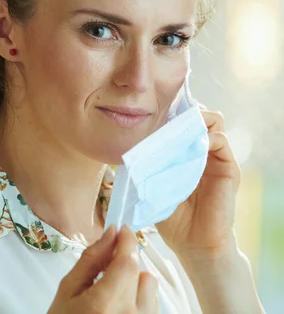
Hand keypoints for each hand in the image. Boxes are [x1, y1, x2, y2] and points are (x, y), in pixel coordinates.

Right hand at [48, 225, 158, 313]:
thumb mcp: (67, 290)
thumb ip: (90, 260)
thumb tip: (109, 233)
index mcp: (104, 304)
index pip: (128, 262)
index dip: (127, 242)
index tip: (122, 229)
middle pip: (141, 273)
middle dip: (125, 263)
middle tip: (106, 266)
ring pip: (150, 288)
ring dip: (135, 282)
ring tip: (112, 292)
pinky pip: (153, 305)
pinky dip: (139, 299)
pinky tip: (120, 306)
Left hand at [155, 109, 240, 259]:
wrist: (193, 243)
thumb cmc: (171, 218)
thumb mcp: (154, 187)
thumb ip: (148, 168)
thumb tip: (127, 149)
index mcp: (181, 155)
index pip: (179, 124)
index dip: (168, 117)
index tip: (152, 115)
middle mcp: (200, 153)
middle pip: (197, 117)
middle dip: (182, 113)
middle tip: (166, 118)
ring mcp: (215, 158)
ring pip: (212, 122)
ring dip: (195, 120)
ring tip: (178, 128)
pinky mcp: (228, 167)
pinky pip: (220, 140)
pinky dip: (206, 136)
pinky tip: (191, 145)